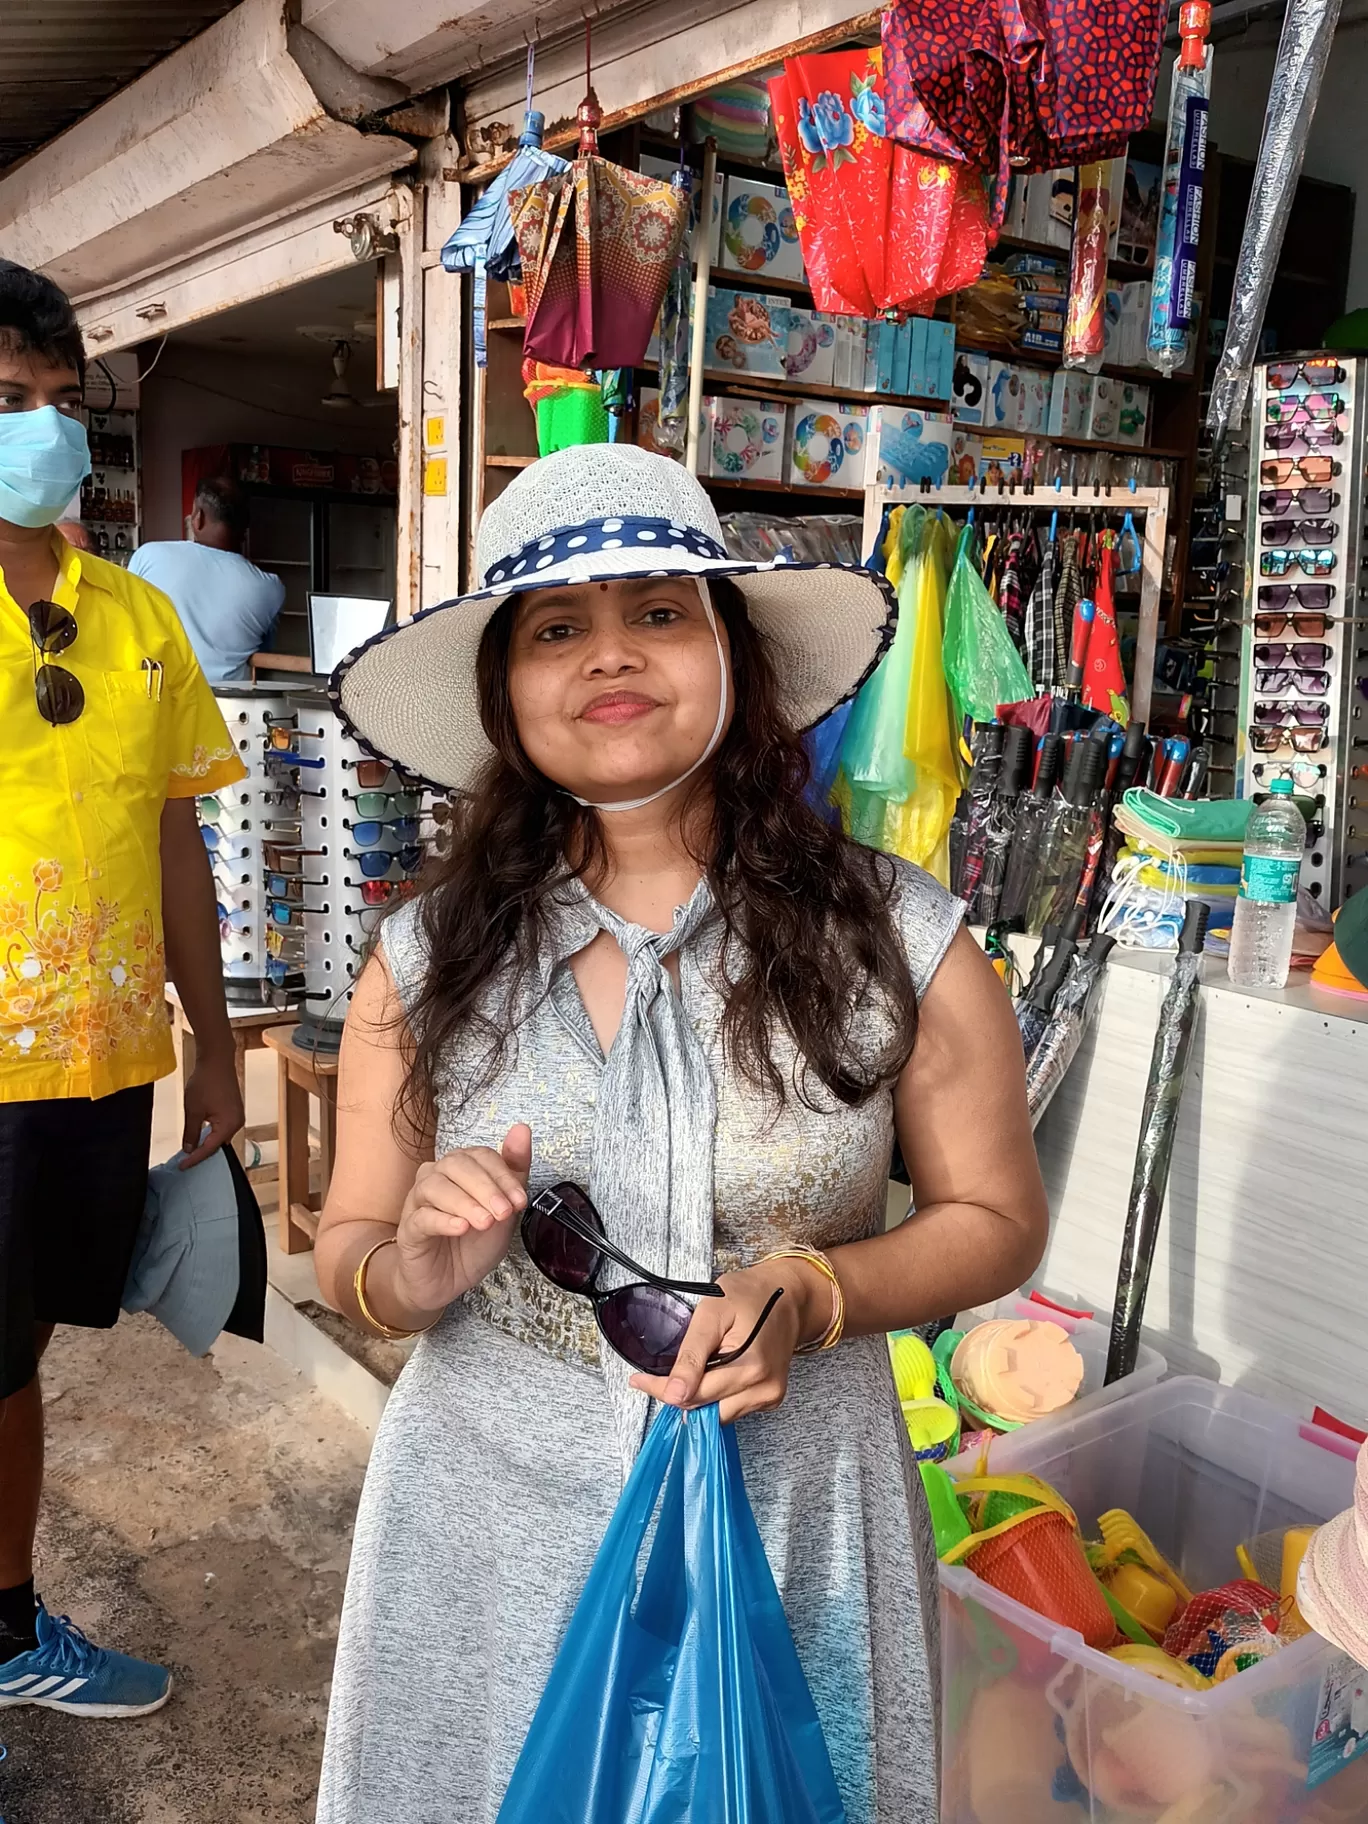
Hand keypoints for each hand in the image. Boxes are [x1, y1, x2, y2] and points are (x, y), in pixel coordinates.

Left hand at [179, 1051, 245, 1168]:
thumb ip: (191, 1133)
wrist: (216, 1060)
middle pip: (218, 1145)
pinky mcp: (234, 1110)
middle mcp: (237, 1123)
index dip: (195, 1159)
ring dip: (206, 1143)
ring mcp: (237, 1116)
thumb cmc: (205, 1082)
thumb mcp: (193, 1110)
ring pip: (220, 1137)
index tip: (182, 1167)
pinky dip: (211, 1134)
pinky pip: (222, 1128)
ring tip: (190, 1152)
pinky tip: (200, 1136)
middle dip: (202, 1153)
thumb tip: (189, 1149)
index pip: (210, 1149)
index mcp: (229, 1125)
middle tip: (185, 1162)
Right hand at [391, 1123, 531, 1313]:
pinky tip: (460, 1228)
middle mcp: (436, 1178)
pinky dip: (443, 1220)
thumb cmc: (473, 1242)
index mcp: (461, 1169)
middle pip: (456, 1165)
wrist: (446, 1282)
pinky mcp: (408, 1229)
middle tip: (503, 1212)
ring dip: (465, 1203)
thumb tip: (522, 1129)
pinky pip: (421, 1217)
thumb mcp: (504, 1209)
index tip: (519, 1200)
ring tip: (484, 1222)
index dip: (502, 1175)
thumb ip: (514, 1171)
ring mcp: (419, 1202)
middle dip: (485, 1188)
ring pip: (435, 1187)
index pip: (480, 1156)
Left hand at [630, 1257, 830, 1424]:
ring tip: (690, 1369)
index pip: (694, 1396)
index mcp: (751, 1368)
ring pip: (718, 1415)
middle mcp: (764, 1389)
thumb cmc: (750, 1295)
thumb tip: (673, 1394)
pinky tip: (712, 1372)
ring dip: (698, 1397)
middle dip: (678, 1395)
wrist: (789, 1295)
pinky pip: (733, 1408)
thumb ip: (692, 1355)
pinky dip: (716, 1396)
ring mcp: (769, 1396)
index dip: (662, 1390)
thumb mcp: (713, 1313)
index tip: (638, 1381)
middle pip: (705, 1411)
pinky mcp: (770, 1397)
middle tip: (658, 1374)